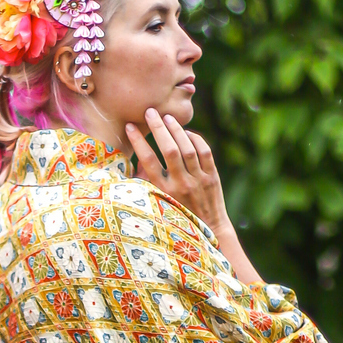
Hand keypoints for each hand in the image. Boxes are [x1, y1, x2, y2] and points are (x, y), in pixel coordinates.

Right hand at [125, 108, 262, 288]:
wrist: (209, 230)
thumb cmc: (178, 216)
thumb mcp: (158, 203)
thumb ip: (148, 184)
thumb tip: (135, 163)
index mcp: (164, 192)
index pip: (148, 161)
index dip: (138, 142)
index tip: (130, 127)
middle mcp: (181, 185)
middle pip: (169, 150)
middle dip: (158, 128)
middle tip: (149, 112)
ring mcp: (199, 180)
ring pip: (188, 148)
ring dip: (176, 130)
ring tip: (167, 118)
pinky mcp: (213, 177)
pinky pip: (205, 152)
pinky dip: (196, 139)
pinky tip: (186, 132)